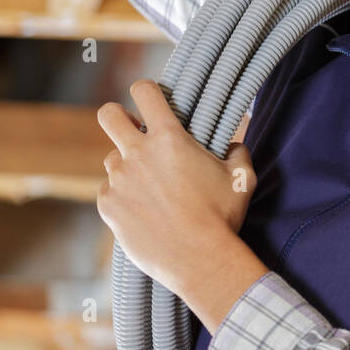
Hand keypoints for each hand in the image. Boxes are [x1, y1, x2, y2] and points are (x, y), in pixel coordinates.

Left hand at [96, 79, 256, 297]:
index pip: (144, 91)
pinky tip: (144, 211)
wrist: (200, 260)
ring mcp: (119, 180)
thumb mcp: (242, 178)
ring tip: (152, 188)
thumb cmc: (223, 216)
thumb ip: (237, 151)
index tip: (153, 99)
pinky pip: (109, 191)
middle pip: (108, 114)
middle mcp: (138, 154)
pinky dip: (123, 196)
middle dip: (118, 116)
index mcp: (170, 138)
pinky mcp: (109, 206)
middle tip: (135, 133)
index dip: (146, 89)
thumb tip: (233, 144)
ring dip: (128, 166)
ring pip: (112, 159)